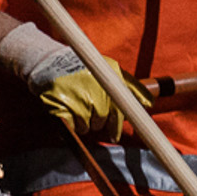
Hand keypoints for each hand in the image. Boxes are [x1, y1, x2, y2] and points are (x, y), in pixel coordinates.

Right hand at [0, 20, 149, 141]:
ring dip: (81, 122)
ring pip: (85, 127)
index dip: (115, 127)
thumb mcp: (109, 68)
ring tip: (74, 105)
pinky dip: (68, 123)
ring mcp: (77, 98)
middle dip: (95, 119)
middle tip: (85, 106)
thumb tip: (150, 103)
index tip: (114, 136)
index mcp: (109, 80)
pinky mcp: (60, 106)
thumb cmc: (80, 66)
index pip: (119, 112)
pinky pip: (71, 127)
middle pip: (101, 122)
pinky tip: (65, 110)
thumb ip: (130, 86)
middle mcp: (95, 90)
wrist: (47, 59)